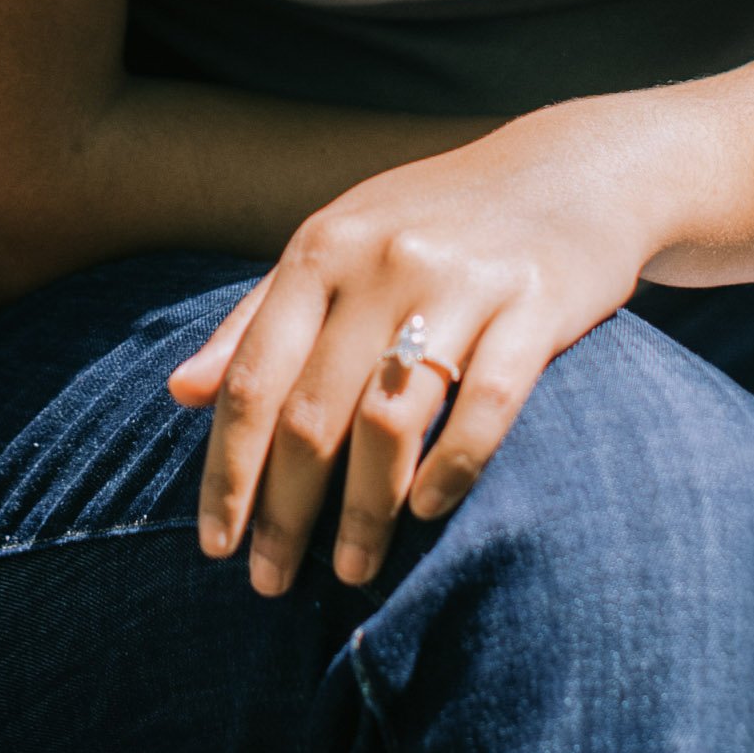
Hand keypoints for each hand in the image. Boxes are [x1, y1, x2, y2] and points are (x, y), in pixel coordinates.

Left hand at [167, 128, 648, 593]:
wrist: (574, 169)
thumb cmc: (435, 220)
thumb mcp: (338, 244)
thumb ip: (259, 317)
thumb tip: (179, 392)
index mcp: (324, 249)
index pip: (253, 378)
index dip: (227, 470)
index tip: (213, 545)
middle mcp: (384, 262)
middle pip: (313, 412)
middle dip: (285, 512)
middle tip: (270, 583)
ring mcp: (462, 282)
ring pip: (390, 420)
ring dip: (364, 511)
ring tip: (351, 570)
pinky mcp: (537, 305)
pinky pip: (486, 405)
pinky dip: (451, 469)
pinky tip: (428, 513)